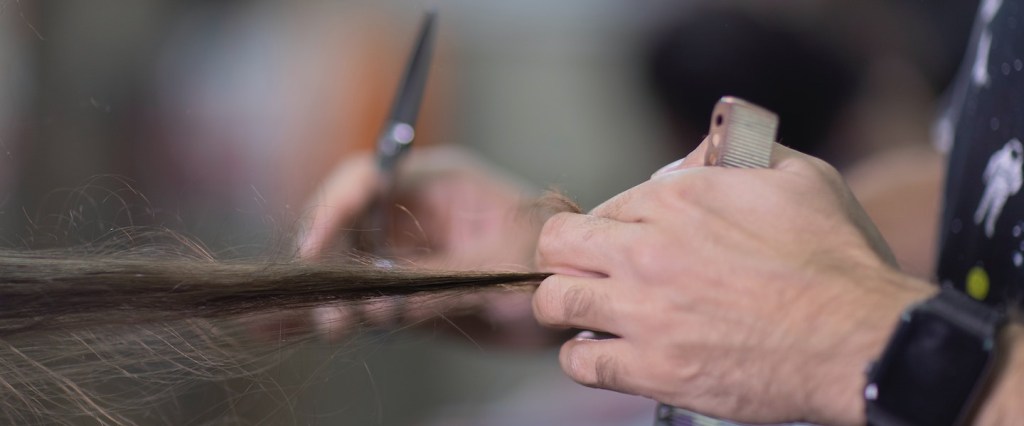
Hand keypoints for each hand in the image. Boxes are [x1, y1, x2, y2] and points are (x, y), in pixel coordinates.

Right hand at [298, 146, 555, 344]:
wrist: (573, 305)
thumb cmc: (551, 266)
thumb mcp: (498, 271)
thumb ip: (437, 284)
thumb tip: (381, 305)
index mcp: (437, 183)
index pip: (369, 178)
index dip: (335, 207)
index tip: (316, 246)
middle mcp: (413, 214)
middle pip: (346, 222)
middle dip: (330, 259)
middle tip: (332, 305)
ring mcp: (406, 254)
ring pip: (347, 265)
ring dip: (331, 293)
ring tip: (331, 325)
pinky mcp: (404, 293)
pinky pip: (359, 298)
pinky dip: (333, 312)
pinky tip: (298, 328)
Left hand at [532, 140, 934, 423]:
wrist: (860, 339)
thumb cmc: (836, 260)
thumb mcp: (798, 175)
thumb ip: (737, 157)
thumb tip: (698, 157)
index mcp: (678, 198)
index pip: (602, 209)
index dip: (608, 229)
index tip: (621, 245)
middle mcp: (648, 250)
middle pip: (556, 246)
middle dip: (566, 258)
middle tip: (587, 274)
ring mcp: (644, 312)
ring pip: (553, 302)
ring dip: (566, 306)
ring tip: (591, 315)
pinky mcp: (653, 369)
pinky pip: (580, 362)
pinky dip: (583, 358)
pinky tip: (606, 353)